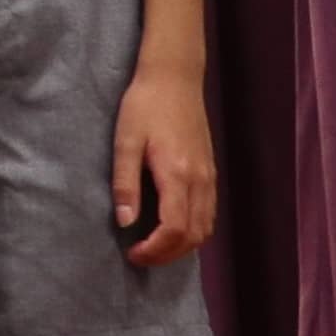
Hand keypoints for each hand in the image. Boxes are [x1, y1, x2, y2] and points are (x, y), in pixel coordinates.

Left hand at [111, 59, 216, 264]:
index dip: (155, 250)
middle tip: (140, 257)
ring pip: (205, 227)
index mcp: (178, 174)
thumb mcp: (125, 141)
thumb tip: (125, 222)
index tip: (132, 254)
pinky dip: (193, 230)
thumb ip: (125, 183)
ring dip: (182, 246)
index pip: (175, 229)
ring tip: (153, 247)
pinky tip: (171, 228)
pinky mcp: (211, 172)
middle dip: (168, 254)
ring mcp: (209, 177)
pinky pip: (208, 213)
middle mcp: (200, 180)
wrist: (175, 79)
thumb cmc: (144, 106)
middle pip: (194, 236)